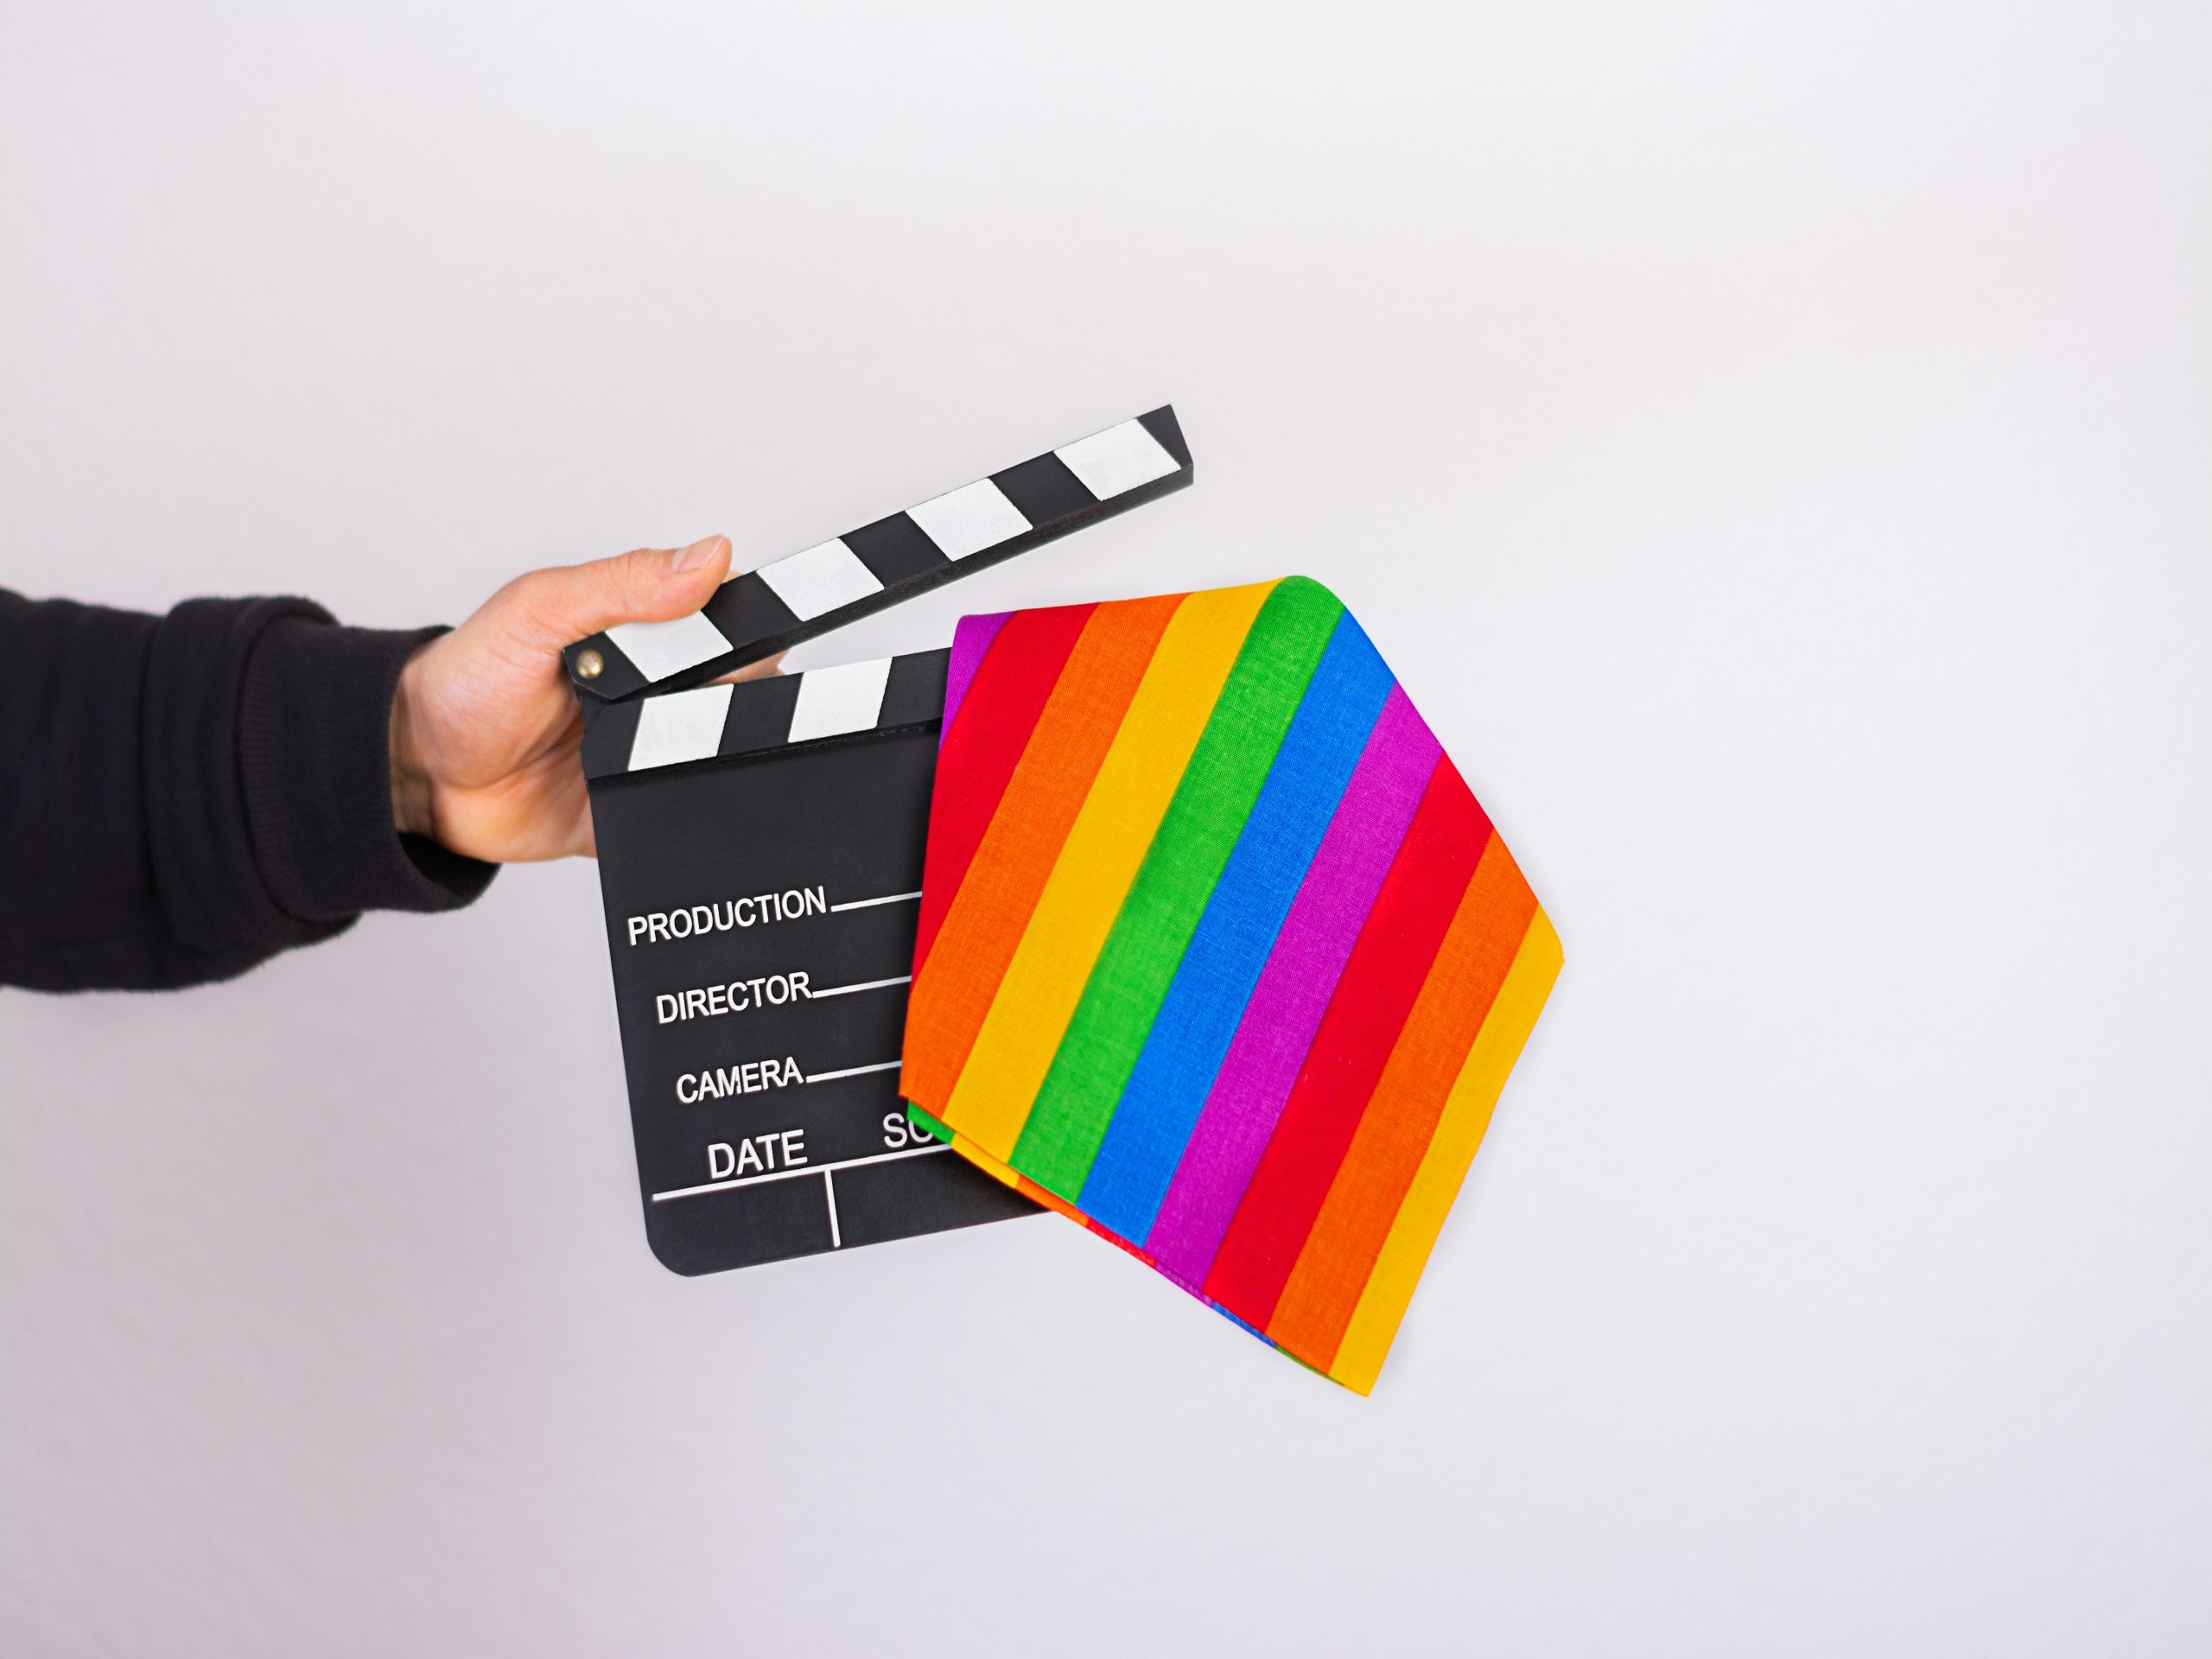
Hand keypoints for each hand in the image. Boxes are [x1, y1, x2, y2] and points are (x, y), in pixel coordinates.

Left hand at [388, 535, 779, 861]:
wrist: (419, 774)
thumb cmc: (467, 681)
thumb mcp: (537, 610)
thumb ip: (622, 583)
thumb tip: (710, 556)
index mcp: (645, 627)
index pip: (731, 619)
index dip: (751, 630)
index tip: (742, 646)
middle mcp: (660, 687)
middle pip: (745, 691)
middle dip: (728, 698)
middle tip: (663, 699)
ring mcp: (653, 748)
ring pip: (725, 756)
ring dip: (704, 756)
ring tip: (645, 748)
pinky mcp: (642, 806)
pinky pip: (687, 813)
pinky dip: (683, 809)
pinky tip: (647, 791)